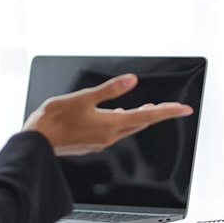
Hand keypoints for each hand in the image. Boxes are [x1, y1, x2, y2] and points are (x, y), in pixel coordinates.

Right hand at [22, 73, 193, 155]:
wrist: (37, 141)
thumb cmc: (56, 119)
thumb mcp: (84, 98)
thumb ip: (110, 90)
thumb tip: (132, 81)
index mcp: (111, 124)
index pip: (148, 116)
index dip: (168, 112)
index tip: (185, 110)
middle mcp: (110, 136)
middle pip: (141, 123)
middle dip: (158, 114)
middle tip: (172, 108)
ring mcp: (101, 141)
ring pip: (128, 128)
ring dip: (141, 118)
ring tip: (150, 109)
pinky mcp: (91, 143)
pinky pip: (115, 131)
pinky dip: (123, 122)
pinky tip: (118, 115)